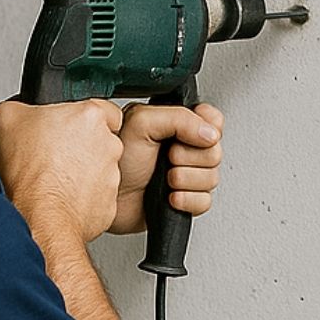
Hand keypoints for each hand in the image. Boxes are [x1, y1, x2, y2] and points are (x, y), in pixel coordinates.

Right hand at [0, 99, 123, 242]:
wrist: (39, 220)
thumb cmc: (28, 174)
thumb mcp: (6, 119)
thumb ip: (20, 105)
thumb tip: (21, 110)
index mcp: (90, 117)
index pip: (103, 109)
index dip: (82, 118)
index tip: (68, 128)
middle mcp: (109, 144)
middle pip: (100, 139)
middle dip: (81, 146)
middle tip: (54, 155)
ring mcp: (112, 176)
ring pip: (99, 168)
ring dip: (81, 172)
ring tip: (53, 179)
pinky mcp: (109, 204)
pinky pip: (97, 195)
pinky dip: (82, 197)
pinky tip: (60, 197)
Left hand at [109, 102, 223, 234]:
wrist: (105, 198)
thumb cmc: (114, 161)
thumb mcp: (142, 124)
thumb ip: (179, 118)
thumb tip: (209, 131)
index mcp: (174, 124)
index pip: (212, 120)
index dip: (207, 129)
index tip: (191, 135)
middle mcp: (181, 147)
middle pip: (214, 151)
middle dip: (190, 157)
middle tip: (168, 157)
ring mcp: (184, 174)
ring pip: (212, 177)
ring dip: (187, 180)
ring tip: (165, 178)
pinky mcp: (184, 200)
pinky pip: (204, 201)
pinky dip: (187, 200)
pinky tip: (169, 197)